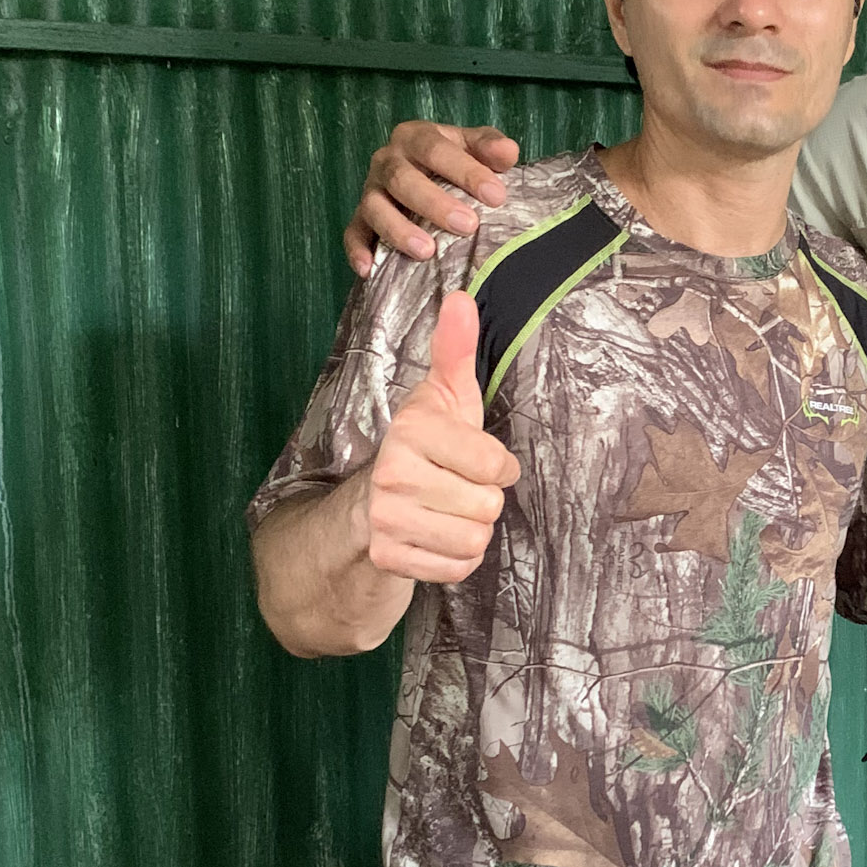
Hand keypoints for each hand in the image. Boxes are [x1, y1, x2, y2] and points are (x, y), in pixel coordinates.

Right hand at [343, 122, 520, 276]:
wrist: (429, 175)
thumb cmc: (455, 162)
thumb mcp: (474, 147)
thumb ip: (490, 146)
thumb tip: (508, 151)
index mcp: (416, 137)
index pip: (436, 149)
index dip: (465, 170)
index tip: (496, 195)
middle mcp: (388, 160)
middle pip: (402, 178)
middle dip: (434, 203)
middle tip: (468, 226)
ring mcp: (371, 190)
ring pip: (375, 207)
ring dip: (398, 229)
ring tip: (426, 251)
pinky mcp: (360, 218)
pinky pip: (353, 233)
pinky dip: (358, 250)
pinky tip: (369, 269)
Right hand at [365, 293, 520, 580]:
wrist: (369, 505)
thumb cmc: (424, 447)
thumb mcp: (445, 398)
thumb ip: (455, 350)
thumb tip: (460, 298)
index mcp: (412, 430)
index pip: (496, 464)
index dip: (498, 466)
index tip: (476, 459)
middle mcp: (392, 473)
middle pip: (489, 506)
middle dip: (482, 501)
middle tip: (455, 488)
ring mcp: (386, 518)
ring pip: (475, 539)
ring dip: (470, 531)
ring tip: (446, 512)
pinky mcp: (387, 557)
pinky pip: (457, 568)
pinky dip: (456, 560)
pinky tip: (436, 538)